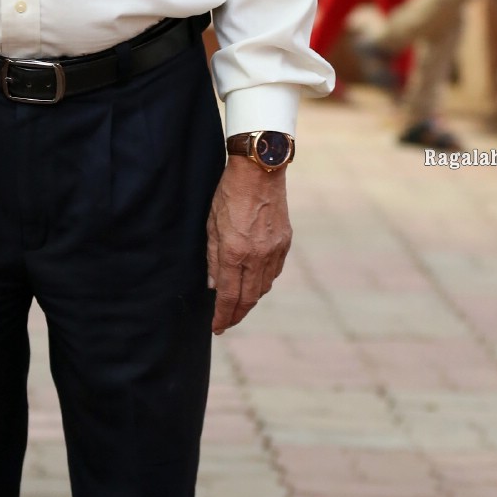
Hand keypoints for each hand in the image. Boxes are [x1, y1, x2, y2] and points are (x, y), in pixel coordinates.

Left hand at [205, 158, 292, 334]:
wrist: (260, 169)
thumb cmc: (229, 193)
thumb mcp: (211, 225)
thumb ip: (212, 257)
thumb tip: (214, 285)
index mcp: (234, 252)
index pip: (228, 296)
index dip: (222, 315)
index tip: (217, 327)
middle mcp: (257, 256)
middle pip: (249, 298)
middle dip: (236, 314)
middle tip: (227, 322)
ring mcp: (274, 250)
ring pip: (264, 288)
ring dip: (250, 300)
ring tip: (239, 305)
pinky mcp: (285, 242)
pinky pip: (274, 272)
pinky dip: (264, 282)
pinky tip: (255, 282)